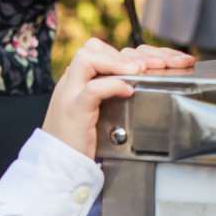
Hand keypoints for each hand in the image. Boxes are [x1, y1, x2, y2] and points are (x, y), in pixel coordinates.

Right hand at [41, 40, 195, 159]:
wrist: (56, 168)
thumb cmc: (78, 146)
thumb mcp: (93, 114)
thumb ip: (107, 97)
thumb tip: (134, 84)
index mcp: (76, 82)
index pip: (101, 51)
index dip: (130, 52)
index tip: (159, 60)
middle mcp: (71, 83)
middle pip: (94, 48)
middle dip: (130, 53)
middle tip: (157, 64)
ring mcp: (70, 95)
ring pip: (88, 58)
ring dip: (119, 62)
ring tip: (142, 70)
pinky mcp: (74, 111)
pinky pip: (92, 89)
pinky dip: (114, 85)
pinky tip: (130, 90)